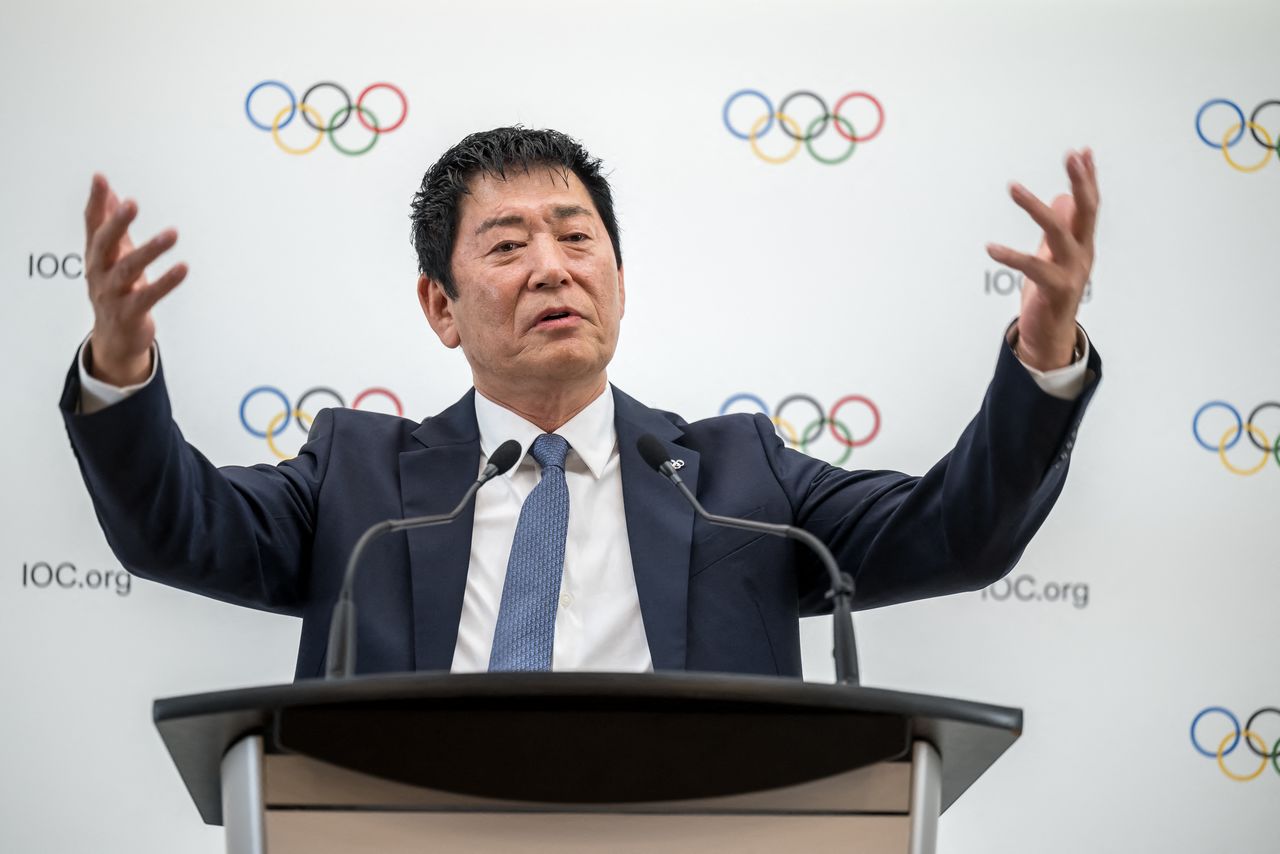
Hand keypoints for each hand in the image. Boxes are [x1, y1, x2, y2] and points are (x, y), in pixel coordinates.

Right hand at [83, 174, 187, 385]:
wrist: (115, 338)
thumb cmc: (116, 290)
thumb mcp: (111, 256)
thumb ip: (111, 225)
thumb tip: (113, 193)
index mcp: (96, 256)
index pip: (92, 225)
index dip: (96, 202)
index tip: (100, 178)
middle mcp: (99, 272)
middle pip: (104, 244)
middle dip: (116, 223)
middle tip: (131, 203)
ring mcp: (113, 294)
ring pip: (128, 269)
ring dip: (150, 250)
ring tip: (172, 233)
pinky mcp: (130, 313)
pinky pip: (149, 296)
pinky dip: (166, 282)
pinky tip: (183, 268)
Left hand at [986, 148, 1098, 370]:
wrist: (1050, 335)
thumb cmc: (1051, 292)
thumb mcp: (1055, 255)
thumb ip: (1060, 227)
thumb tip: (1060, 198)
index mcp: (1083, 244)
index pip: (1090, 205)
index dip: (1088, 179)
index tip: (1083, 152)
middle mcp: (1083, 254)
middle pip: (1087, 211)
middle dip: (1081, 182)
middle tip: (1071, 156)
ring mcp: (1072, 271)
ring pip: (1058, 232)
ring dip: (1035, 208)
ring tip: (1013, 187)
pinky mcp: (1056, 289)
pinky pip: (1033, 267)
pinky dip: (1011, 256)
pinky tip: (991, 247)